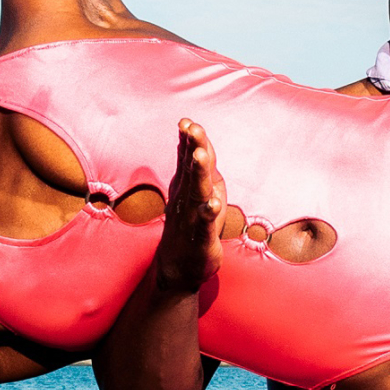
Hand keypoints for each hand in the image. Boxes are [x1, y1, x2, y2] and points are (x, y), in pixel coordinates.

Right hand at [154, 120, 226, 294]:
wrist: (178, 268)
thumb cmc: (191, 225)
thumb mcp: (196, 193)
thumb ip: (196, 168)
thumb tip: (194, 141)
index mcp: (187, 187)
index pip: (189, 160)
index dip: (189, 141)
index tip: (187, 122)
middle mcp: (187, 199)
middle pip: (191, 170)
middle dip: (193, 149)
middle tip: (192, 129)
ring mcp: (192, 218)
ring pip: (197, 193)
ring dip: (199, 174)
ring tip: (200, 156)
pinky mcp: (200, 238)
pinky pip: (204, 224)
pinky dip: (207, 213)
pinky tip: (212, 204)